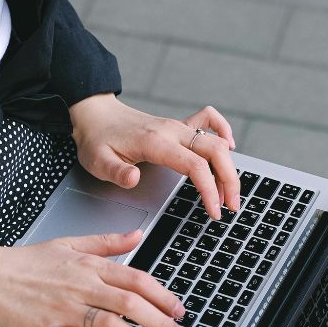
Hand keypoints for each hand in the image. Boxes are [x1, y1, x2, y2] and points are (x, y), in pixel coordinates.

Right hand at [0, 230, 187, 326]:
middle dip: (159, 322)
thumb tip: (137, 235)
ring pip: (109, 325)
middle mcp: (81, 288)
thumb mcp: (70, 244)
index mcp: (89, 267)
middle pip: (129, 304)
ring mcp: (64, 310)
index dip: (162, 296)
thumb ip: (107, 243)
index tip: (178, 309)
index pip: (136, 280)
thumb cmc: (28, 264)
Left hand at [69, 93, 240, 218]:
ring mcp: (177, 126)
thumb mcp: (98, 161)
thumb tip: (134, 178)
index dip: (209, 189)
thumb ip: (116, 172)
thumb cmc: (97, 139)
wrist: (96, 115)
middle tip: (232, 206)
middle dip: (229, 180)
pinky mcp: (179, 126)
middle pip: (215, 150)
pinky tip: (230, 147)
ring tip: (228, 193)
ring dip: (228, 166)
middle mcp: (172, 131)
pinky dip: (223, 132)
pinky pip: (209, 120)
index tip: (213, 211)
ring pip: (216, 141)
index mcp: (156, 142)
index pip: (195, 165)